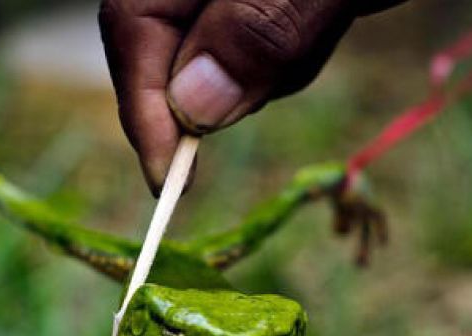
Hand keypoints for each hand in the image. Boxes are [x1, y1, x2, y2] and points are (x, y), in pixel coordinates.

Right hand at [99, 0, 407, 193]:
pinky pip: (267, 44)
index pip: (133, 23)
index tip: (171, 182)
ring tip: (337, 8)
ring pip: (225, 56)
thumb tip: (194, 107)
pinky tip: (336, 8)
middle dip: (231, 80)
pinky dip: (298, 48)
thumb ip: (262, 24)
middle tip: (309, 39)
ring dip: (278, 63)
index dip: (144, 109)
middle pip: (173, 47)